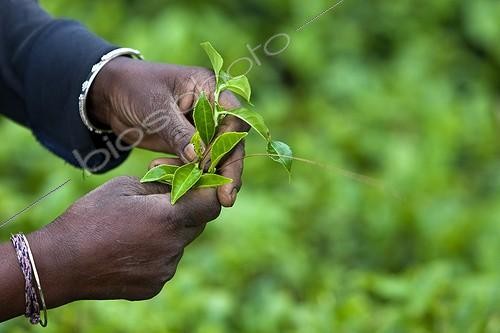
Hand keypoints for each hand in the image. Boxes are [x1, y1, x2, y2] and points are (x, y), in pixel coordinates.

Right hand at [26, 176, 219, 306]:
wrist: (60, 262)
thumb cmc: (90, 217)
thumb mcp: (125, 186)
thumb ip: (161, 185)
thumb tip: (179, 186)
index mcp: (168, 217)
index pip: (210, 204)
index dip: (206, 192)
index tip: (196, 186)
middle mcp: (173, 246)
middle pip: (197, 224)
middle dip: (186, 210)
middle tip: (160, 204)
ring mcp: (165, 270)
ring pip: (180, 244)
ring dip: (169, 233)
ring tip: (137, 229)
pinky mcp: (155, 286)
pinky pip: (166, 263)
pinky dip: (157, 253)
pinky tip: (130, 249)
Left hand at [89, 57, 249, 206]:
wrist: (110, 95)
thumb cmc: (134, 88)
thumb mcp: (156, 108)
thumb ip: (178, 132)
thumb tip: (199, 159)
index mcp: (210, 88)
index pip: (233, 117)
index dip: (228, 141)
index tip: (213, 163)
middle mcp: (212, 108)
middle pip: (231, 140)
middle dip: (229, 168)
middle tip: (227, 197)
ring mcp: (202, 127)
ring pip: (218, 155)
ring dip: (214, 177)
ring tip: (215, 201)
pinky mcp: (190, 143)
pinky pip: (199, 163)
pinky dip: (192, 176)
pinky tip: (178, 186)